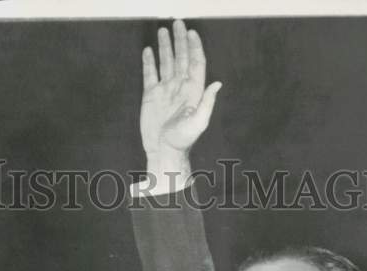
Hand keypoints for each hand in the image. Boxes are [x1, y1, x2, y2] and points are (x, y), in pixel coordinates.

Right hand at [140, 20, 221, 168]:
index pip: (195, 63)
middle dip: (180, 40)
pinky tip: (149, 51)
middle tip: (177, 23)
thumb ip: (208, 102)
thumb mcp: (199, 122)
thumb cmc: (183, 139)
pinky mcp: (151, 95)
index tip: (191, 33)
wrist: (163, 150)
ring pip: (165, 62)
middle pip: (180, 58)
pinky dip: (149, 62)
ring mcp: (165, 90)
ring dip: (165, 46)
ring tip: (163, 30)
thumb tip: (217, 83)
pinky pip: (150, 74)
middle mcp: (179, 86)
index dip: (194, 47)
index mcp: (193, 90)